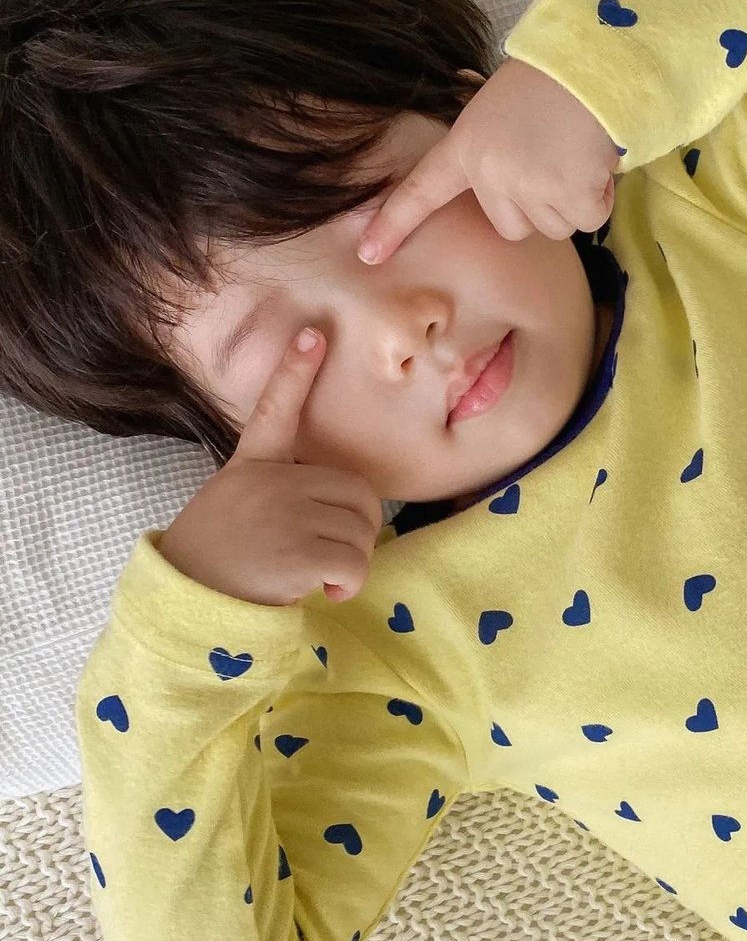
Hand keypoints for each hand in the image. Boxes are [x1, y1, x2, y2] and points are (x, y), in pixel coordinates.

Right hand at [157, 328, 384, 606]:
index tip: (313, 333)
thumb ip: (279, 493)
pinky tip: (326, 593)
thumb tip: (342, 508)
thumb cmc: (219, 564)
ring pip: (363, 529)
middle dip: (357, 528)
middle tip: (329, 555)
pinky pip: (356, 561)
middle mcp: (268, 483)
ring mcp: (283, 513)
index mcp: (250, 468)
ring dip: (354, 561)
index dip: (294, 372)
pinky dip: (351, 584)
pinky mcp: (297, 550)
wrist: (188, 607)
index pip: (273, 411)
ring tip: (318, 577)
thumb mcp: (236, 510)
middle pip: (358, 493)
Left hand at [356, 58, 618, 265]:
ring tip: (576, 154)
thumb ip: (486, 140)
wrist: (591, 66)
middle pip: (512, 227)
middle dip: (539, 205)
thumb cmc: (548, 81)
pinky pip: (587, 218)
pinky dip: (599, 197)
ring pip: (554, 227)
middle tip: (554, 159)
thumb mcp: (497, 106)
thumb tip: (472, 108)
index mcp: (465, 146)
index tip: (367, 254)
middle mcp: (490, 172)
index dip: (393, 224)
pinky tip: (596, 161)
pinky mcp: (570, 195)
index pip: (421, 192)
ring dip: (572, 200)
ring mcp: (529, 186)